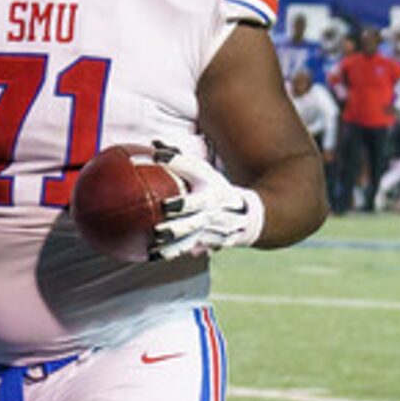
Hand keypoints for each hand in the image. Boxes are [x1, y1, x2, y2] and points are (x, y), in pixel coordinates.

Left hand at [148, 141, 263, 259]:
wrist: (247, 214)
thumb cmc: (215, 187)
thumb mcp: (202, 171)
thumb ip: (177, 160)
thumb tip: (152, 144)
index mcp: (211, 197)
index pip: (196, 202)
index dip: (182, 204)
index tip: (166, 205)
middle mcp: (212, 217)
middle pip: (192, 225)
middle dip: (176, 230)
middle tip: (157, 231)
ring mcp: (211, 233)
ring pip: (190, 243)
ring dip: (172, 248)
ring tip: (152, 250)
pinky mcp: (208, 244)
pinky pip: (189, 251)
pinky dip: (173, 254)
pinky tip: (153, 256)